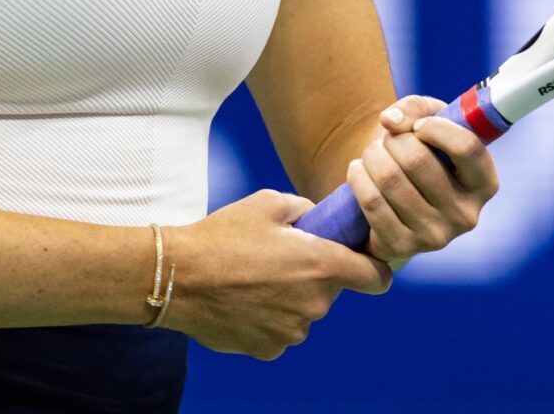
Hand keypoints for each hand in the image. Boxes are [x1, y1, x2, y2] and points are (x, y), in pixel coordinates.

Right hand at [161, 190, 392, 360]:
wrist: (177, 276)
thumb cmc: (222, 235)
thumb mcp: (268, 203)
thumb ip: (305, 209)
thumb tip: (317, 219)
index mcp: (321, 265)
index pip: (376, 277)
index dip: (374, 268)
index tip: (362, 262)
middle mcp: (314, 304)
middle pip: (331, 291)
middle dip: (314, 276)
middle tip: (280, 257)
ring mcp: (292, 331)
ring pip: (304, 312)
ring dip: (290, 298)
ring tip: (253, 278)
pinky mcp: (269, 349)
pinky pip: (280, 330)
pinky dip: (268, 317)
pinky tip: (242, 300)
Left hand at [347, 94, 499, 263]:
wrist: (394, 200)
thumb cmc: (420, 154)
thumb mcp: (428, 122)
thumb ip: (415, 108)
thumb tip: (391, 121)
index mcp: (484, 184)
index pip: (467, 148)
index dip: (436, 128)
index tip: (418, 125)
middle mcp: (466, 215)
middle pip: (417, 160)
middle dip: (393, 140)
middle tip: (388, 139)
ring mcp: (435, 236)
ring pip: (390, 179)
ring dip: (372, 155)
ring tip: (372, 154)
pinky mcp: (403, 247)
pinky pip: (372, 202)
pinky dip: (358, 177)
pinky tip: (359, 171)